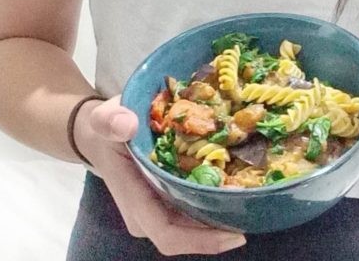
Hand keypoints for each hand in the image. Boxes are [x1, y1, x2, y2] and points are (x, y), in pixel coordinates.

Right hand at [74, 95, 246, 255]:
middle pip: (189, 236)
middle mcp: (148, 215)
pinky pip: (196, 209)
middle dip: (222, 228)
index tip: (236, 234)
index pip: (168, 235)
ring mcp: (160, 210)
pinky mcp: (170, 200)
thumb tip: (125, 124)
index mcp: (135, 202)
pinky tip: (237, 185)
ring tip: (253, 197)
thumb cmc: (107, 130)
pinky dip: (216, 201)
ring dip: (223, 215)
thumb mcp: (104, 119)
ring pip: (196, 225)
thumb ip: (110, 120)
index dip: (202, 240)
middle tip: (256, 209)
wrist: (102, 135)